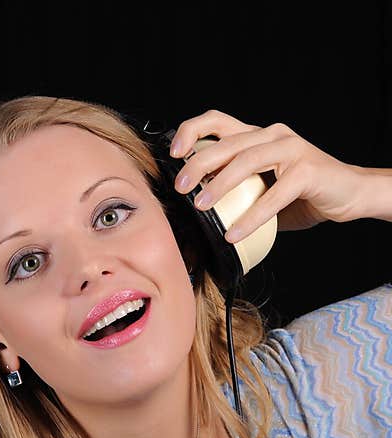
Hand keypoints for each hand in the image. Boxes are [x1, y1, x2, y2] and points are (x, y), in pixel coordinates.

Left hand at [168, 109, 370, 242]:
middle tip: (180, 187)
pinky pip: (273, 194)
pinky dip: (251, 216)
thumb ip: (234, 191)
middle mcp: (273, 136)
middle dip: (198, 164)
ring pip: (247, 161)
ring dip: (219, 185)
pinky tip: (234, 232)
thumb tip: (195, 210)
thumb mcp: (260, 189)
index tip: (173, 153)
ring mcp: (292, 150)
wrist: (350, 194)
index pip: (218, 121)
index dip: (192, 130)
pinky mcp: (308, 171)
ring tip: (201, 206)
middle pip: (227, 142)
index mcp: (257, 136)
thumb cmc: (302, 193)